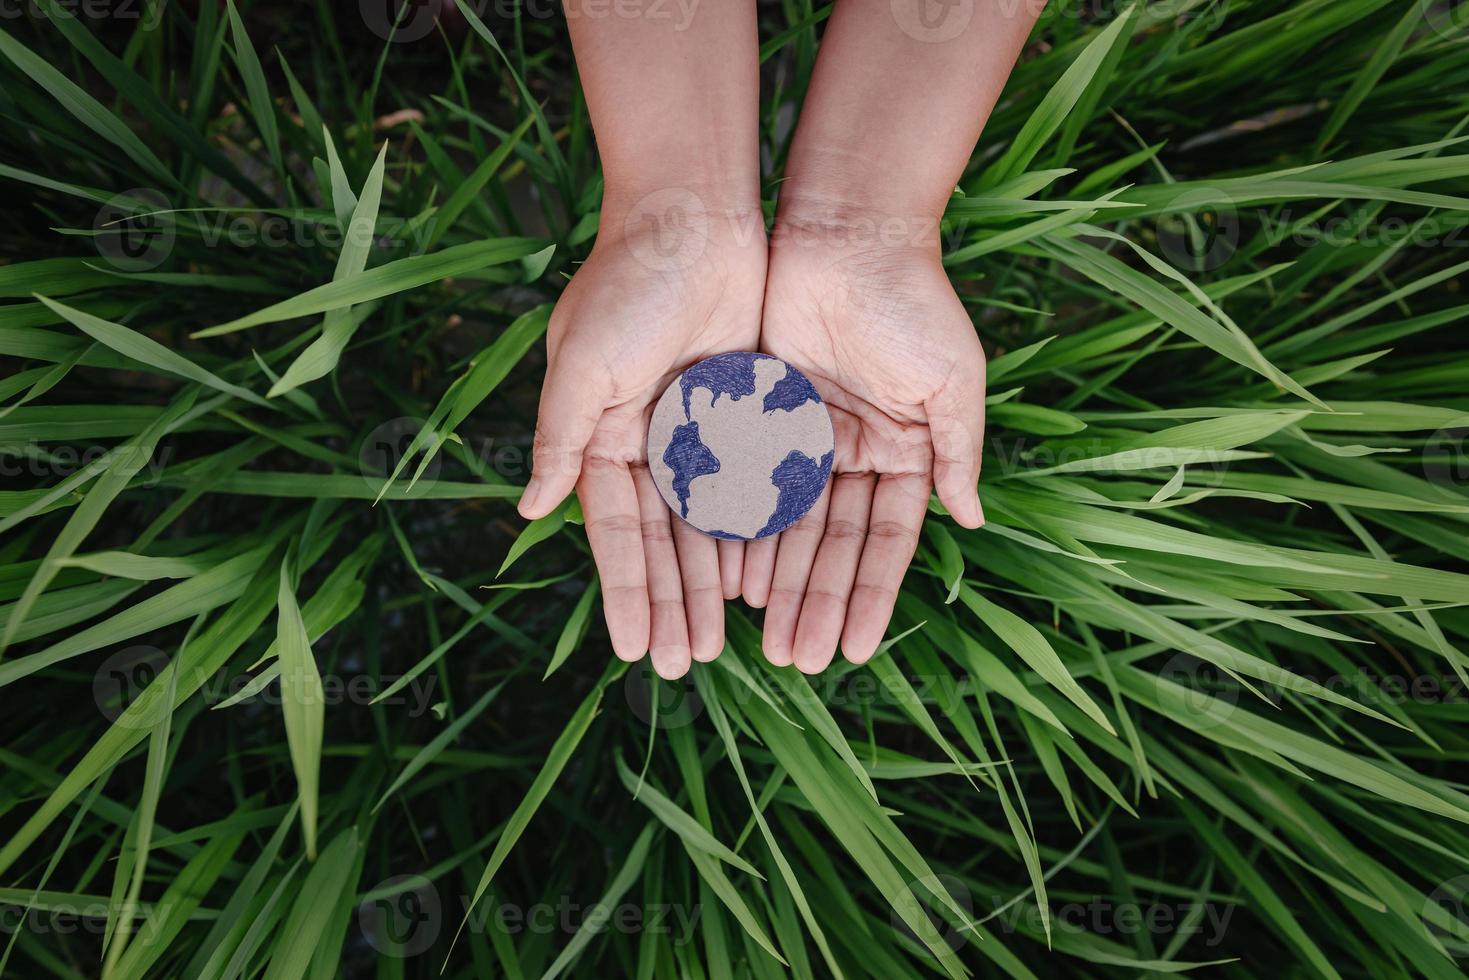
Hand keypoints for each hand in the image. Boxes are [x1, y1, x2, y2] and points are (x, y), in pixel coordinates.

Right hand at [519, 202, 763, 678]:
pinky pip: (754, 488)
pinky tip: (762, 583)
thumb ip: (560, 438)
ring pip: (710, 527)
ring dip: (712, 585)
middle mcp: (650, 445)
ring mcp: (700, 434)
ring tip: (721, 643)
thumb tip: (533, 513)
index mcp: (602, 438)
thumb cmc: (627, 286)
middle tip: (682, 667)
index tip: (631, 651)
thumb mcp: (582, 364)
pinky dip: (755, 535)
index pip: (617, 534)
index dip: (625, 592)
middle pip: (665, 544)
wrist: (694, 220)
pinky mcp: (747, 415)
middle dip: (671, 605)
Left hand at [742, 209, 985, 672]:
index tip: (854, 649)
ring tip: (764, 639)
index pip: (886, 541)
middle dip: (817, 603)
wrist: (846, 232)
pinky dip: (743, 528)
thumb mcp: (952, 381)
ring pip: (789, 525)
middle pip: (833, 545)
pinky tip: (731, 577)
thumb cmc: (911, 302)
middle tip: (800, 662)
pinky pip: (749, 482)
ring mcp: (806, 437)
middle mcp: (855, 453)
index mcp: (905, 452)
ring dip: (779, 582)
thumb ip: (958, 453)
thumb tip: (972, 520)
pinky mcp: (761, 414)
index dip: (870, 595)